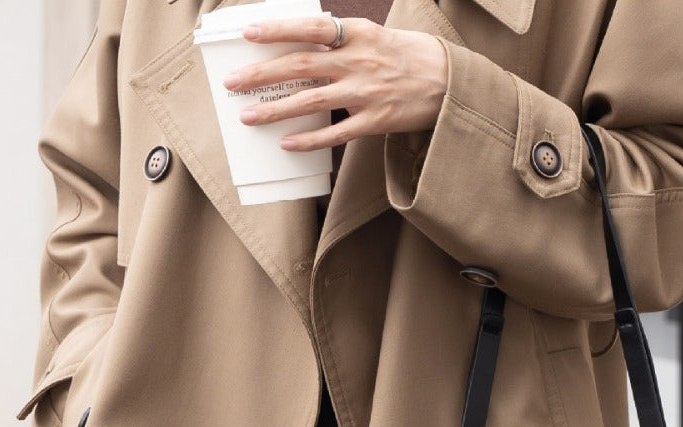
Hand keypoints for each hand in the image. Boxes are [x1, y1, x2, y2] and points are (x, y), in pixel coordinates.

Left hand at [222, 16, 448, 150]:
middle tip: (232, 82)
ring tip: (247, 116)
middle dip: (261, 73)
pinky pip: (336, 133)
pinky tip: (287, 143)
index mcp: (356, 33)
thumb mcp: (374, 36)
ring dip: (275, 110)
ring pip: (311, 100)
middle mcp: (358, 61)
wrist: (449, 82)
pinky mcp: (375, 121)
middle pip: (300, 65)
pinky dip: (310, 139)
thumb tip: (301, 47)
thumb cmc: (408, 56)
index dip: (276, 29)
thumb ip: (339, 42)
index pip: (309, 28)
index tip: (247, 33)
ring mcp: (366, 93)